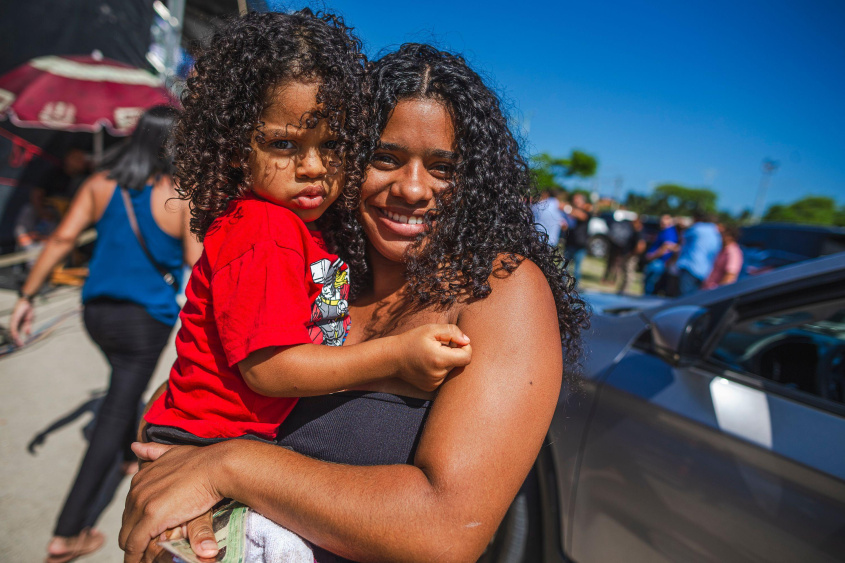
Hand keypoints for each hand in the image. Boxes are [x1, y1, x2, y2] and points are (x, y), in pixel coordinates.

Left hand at [9, 298, 33, 346]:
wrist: (28, 301)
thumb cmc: (28, 309)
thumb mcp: (29, 320)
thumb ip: (28, 327)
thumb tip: (28, 334)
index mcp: (18, 324)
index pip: (16, 334)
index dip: (17, 340)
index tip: (20, 346)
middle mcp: (13, 323)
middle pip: (12, 334)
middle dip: (15, 341)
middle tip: (18, 348)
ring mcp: (13, 321)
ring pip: (12, 332)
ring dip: (14, 339)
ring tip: (18, 344)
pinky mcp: (14, 318)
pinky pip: (13, 327)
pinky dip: (14, 332)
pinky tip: (16, 337)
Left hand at [120, 442, 224, 562]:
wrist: (216, 466)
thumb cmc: (202, 461)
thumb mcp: (173, 452)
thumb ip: (153, 451)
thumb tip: (135, 445)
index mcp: (140, 478)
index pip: (131, 508)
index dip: (139, 521)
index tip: (148, 530)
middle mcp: (136, 490)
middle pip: (127, 523)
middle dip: (136, 535)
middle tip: (150, 546)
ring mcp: (142, 503)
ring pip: (127, 536)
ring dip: (136, 547)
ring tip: (146, 556)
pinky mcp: (150, 516)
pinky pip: (134, 544)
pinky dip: (135, 556)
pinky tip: (139, 562)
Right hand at [396, 324, 471, 391]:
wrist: (392, 358)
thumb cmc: (412, 340)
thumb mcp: (430, 330)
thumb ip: (452, 332)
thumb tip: (467, 341)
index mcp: (440, 359)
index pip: (467, 357)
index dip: (465, 348)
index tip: (456, 342)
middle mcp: (439, 374)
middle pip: (459, 363)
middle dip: (454, 353)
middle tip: (439, 347)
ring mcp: (435, 383)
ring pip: (451, 370)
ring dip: (447, 362)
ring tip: (431, 355)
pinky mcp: (431, 388)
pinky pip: (443, 377)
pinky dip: (440, 369)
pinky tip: (427, 364)